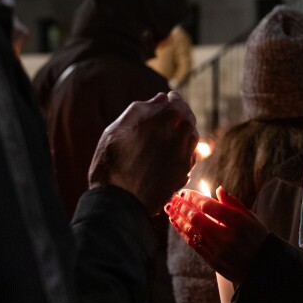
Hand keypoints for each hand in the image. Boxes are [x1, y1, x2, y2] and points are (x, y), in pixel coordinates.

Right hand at [89, 92, 197, 214]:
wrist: (117, 204)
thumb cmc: (110, 165)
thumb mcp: (115, 131)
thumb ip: (138, 111)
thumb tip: (160, 98)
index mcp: (160, 127)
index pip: (177, 105)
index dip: (175, 99)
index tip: (169, 97)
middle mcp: (176, 142)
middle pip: (189, 120)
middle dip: (183, 112)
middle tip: (173, 110)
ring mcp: (181, 161)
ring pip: (193, 138)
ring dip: (186, 130)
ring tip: (175, 128)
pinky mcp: (181, 176)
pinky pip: (192, 157)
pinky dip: (187, 148)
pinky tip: (176, 148)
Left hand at [165, 187, 268, 282]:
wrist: (264, 269)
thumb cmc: (258, 239)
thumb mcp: (252, 218)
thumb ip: (234, 204)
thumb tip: (219, 190)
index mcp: (238, 223)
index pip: (209, 206)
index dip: (194, 197)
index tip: (185, 192)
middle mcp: (226, 237)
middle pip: (197, 218)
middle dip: (183, 206)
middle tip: (174, 198)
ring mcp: (218, 250)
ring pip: (192, 231)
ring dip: (179, 218)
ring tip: (170, 209)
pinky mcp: (212, 261)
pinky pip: (193, 244)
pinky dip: (183, 232)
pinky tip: (177, 224)